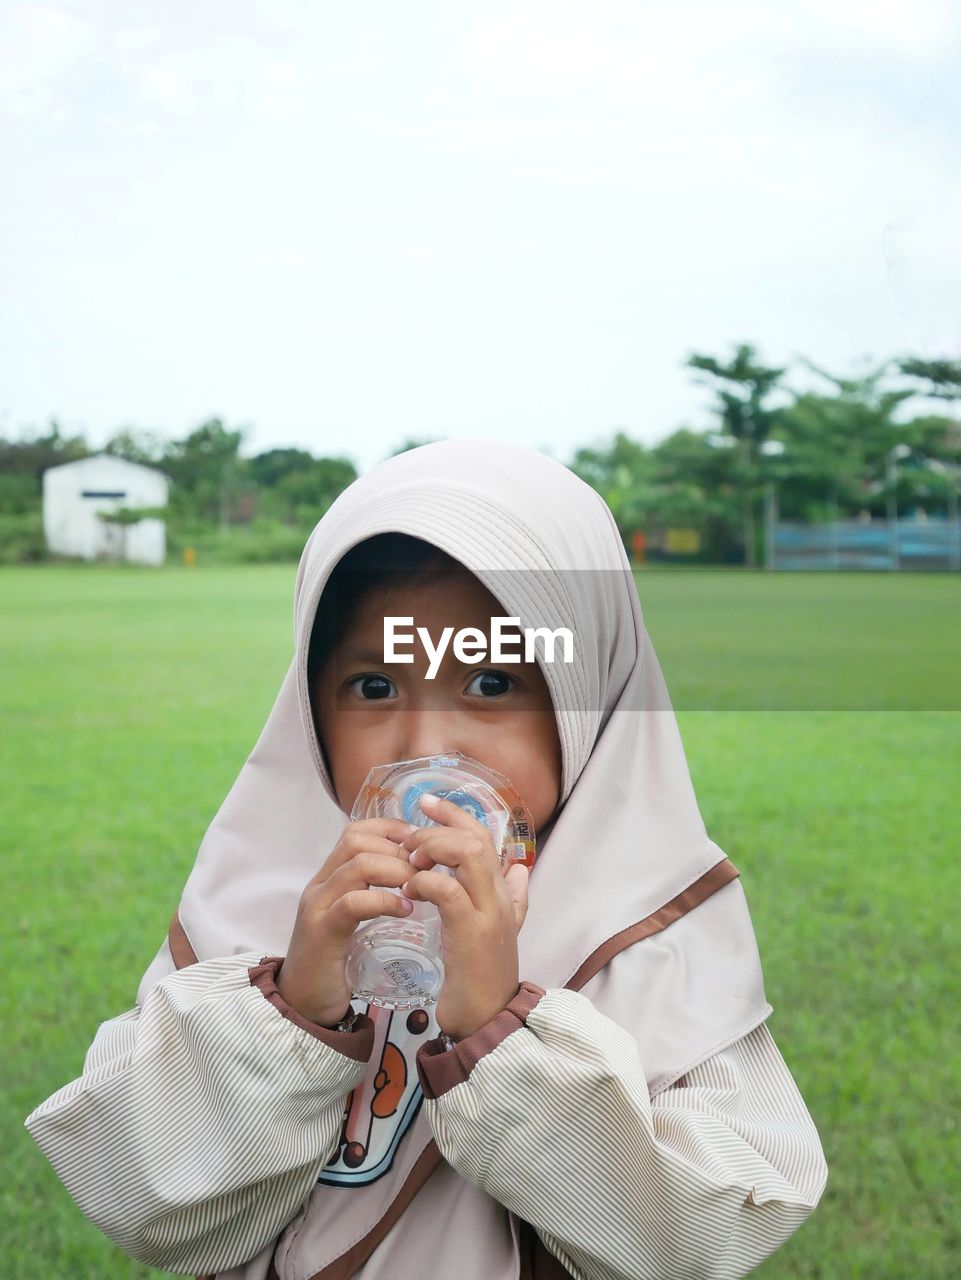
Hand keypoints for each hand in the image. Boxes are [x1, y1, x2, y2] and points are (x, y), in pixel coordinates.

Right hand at [276, 817, 417, 1026]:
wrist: (302, 1004)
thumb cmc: (335, 961)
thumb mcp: (353, 918)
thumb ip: (372, 893)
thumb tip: (413, 872)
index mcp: (328, 877)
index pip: (356, 831)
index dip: (391, 829)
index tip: (420, 843)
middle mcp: (319, 884)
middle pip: (356, 840)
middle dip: (396, 848)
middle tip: (424, 868)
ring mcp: (317, 906)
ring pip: (357, 865)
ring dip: (396, 870)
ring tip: (419, 886)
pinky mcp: (322, 932)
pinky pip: (354, 902)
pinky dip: (385, 901)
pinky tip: (406, 910)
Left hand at [400, 793, 529, 1040]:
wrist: (487, 1019)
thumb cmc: (485, 975)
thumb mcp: (501, 930)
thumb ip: (513, 898)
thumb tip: (520, 868)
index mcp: (502, 891)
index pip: (483, 835)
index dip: (455, 813)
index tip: (425, 802)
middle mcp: (500, 896)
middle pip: (477, 837)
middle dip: (439, 828)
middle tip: (410, 839)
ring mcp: (488, 912)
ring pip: (467, 854)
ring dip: (433, 850)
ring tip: (411, 863)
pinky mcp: (471, 932)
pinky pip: (448, 889)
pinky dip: (426, 882)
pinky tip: (411, 890)